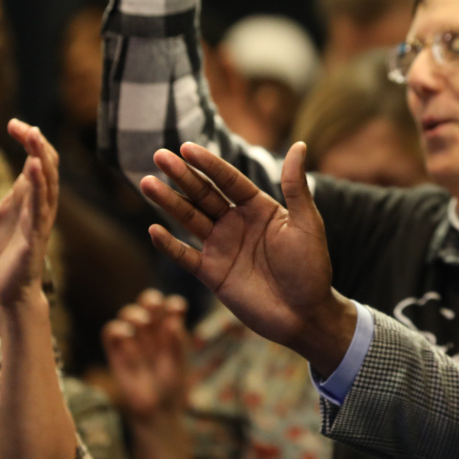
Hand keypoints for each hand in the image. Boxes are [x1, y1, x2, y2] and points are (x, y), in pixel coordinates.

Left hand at [0, 119, 59, 307]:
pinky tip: (32, 167)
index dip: (28, 139)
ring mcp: (40, 217)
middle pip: (47, 165)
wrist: (4, 290)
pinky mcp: (36, 234)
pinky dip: (39, 184)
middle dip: (37, 143)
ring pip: (48, 181)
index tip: (13, 123)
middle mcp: (40, 202)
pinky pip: (40, 205)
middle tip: (22, 126)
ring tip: (32, 137)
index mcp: (29, 195)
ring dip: (41, 158)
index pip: (37, 158)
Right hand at [103, 289, 189, 421]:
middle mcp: (152, 330)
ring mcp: (133, 339)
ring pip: (128, 313)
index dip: (172, 303)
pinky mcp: (115, 351)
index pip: (171, 306)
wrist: (156, 409)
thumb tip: (173, 322)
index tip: (177, 309)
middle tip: (154, 307)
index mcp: (171, 328)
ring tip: (143, 323)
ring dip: (134, 312)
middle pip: (147, 303)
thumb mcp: (179, 363)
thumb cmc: (172, 384)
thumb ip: (177, 343)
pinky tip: (126, 335)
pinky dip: (116, 328)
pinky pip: (109, 331)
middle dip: (150, 300)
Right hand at [140, 141, 355, 375]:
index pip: (228, 180)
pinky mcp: (213, 274)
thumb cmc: (312, 267)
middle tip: (158, 156)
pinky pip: (186, 256)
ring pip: (190, 219)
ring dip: (168, 202)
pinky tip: (154, 229)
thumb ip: (295, 186)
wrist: (305, 314)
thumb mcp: (307, 222)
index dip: (208, 164)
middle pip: (204, 195)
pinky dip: (170, 244)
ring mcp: (222, 248)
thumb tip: (300, 145)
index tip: (186, 147)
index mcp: (259, 207)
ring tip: (146, 183)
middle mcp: (237, 224)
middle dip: (181, 176)